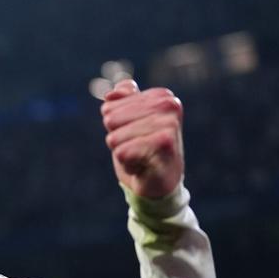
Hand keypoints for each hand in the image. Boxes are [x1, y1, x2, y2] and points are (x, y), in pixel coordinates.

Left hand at [101, 80, 183, 199]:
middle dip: (118, 140)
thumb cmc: (142, 149)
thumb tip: (111, 94)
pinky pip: (122, 153)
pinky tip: (143, 167)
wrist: (159, 183)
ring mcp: (169, 124)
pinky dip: (127, 165)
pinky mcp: (165, 145)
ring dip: (123, 153)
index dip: (115, 127)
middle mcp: (169, 105)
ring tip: (141, 157)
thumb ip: (121, 101)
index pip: (109, 107)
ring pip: (115, 138)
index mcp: (161, 95)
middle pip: (110, 121)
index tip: (135, 135)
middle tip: (137, 148)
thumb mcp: (127, 122)